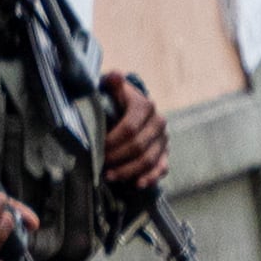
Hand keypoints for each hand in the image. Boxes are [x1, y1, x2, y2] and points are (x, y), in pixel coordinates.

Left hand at [105, 71, 170, 192]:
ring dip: (129, 170)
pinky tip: (138, 184)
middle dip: (117, 157)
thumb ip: (111, 84)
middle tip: (99, 165)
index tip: (96, 148)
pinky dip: (151, 177)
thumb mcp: (109, 89)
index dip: (112, 141)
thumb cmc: (113, 100)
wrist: (128, 108)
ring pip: (149, 159)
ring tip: (109, 176)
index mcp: (144, 106)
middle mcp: (158, 122)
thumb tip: (115, 76)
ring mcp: (163, 139)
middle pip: (139, 146)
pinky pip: (162, 167)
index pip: (130, 128)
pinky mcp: (164, 152)